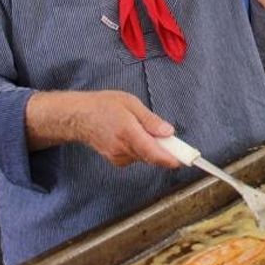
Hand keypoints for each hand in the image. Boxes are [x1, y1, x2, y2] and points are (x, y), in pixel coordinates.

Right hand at [25, 90, 180, 167]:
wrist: (79, 117)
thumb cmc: (104, 105)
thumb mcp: (131, 103)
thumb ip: (151, 120)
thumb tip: (168, 132)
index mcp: (128, 132)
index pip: (153, 152)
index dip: (171, 158)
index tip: (185, 160)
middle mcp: (123, 148)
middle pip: (152, 156)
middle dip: (165, 149)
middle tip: (171, 138)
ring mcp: (118, 157)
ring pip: (145, 157)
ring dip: (152, 148)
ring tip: (144, 129)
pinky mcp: (116, 160)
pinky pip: (137, 157)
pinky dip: (142, 149)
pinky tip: (134, 136)